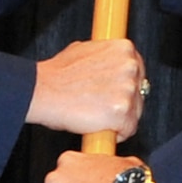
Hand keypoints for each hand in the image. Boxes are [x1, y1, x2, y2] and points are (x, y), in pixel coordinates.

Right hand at [26, 38, 144, 139]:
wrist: (42, 91)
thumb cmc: (58, 74)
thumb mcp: (84, 50)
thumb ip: (105, 56)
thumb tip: (111, 61)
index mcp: (124, 49)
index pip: (138, 72)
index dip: (125, 87)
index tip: (116, 94)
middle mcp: (130, 66)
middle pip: (139, 94)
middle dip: (124, 104)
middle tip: (103, 107)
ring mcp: (127, 89)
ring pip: (135, 113)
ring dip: (119, 119)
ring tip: (97, 116)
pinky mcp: (121, 112)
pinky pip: (129, 130)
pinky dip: (117, 134)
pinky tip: (100, 127)